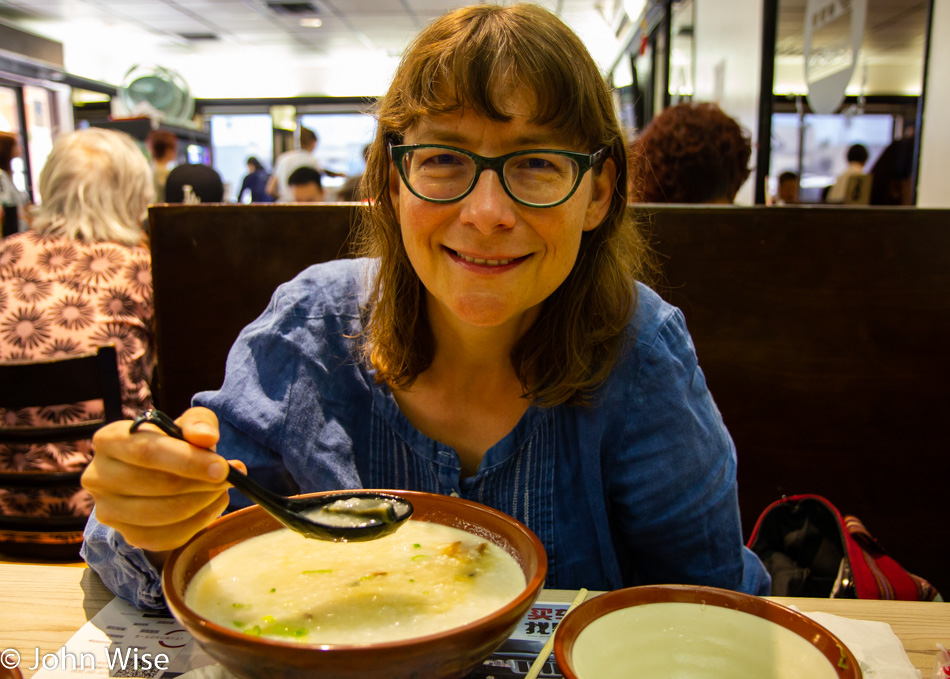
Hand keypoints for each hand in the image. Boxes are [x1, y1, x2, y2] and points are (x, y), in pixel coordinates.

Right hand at [83, 407, 244, 554]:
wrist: (158, 474)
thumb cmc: (174, 444)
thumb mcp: (187, 424)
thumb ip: (199, 423)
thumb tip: (207, 438)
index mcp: (109, 440)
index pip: (146, 452)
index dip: (187, 461)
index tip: (222, 468)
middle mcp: (98, 476)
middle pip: (156, 485)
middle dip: (201, 484)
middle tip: (231, 479)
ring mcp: (108, 510)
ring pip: (162, 514)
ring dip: (202, 503)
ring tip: (222, 490)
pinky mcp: (126, 535)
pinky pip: (166, 537)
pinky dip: (197, 523)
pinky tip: (211, 505)